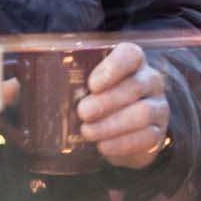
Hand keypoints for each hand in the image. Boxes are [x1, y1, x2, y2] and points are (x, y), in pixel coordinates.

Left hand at [79, 43, 171, 168]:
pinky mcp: (158, 133)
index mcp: (132, 63)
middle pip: (136, 85)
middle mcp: (150, 81)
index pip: (131, 54)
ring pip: (143, 112)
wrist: (120, 135)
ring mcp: (158, 107)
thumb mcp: (86, 89)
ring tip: (88, 132)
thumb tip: (41, 91)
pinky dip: (122, 143)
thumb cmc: (98, 103)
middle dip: (107, 101)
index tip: (93, 84)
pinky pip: (147, 137)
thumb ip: (72, 84)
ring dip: (113, 124)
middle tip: (83, 112)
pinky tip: (103, 146)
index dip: (113, 67)